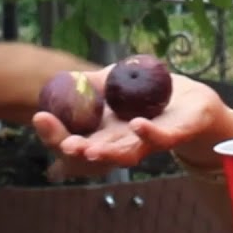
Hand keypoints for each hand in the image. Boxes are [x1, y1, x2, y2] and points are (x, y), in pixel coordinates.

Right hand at [32, 67, 227, 181]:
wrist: (192, 99)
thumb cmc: (149, 95)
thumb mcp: (116, 81)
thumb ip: (93, 83)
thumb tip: (63, 79)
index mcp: (105, 131)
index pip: (75, 137)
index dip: (55, 131)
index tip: (40, 117)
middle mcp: (123, 141)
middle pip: (95, 152)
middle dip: (77, 149)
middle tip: (64, 143)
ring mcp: (147, 142)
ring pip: (125, 153)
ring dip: (108, 153)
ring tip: (91, 150)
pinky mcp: (175, 135)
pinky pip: (161, 139)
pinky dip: (148, 134)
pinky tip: (136, 125)